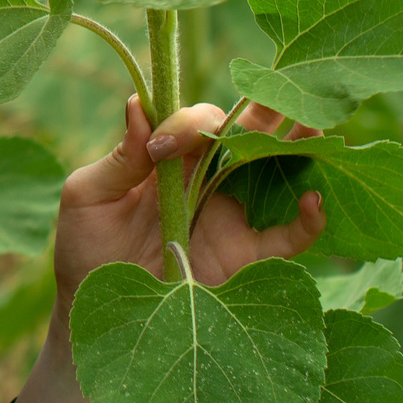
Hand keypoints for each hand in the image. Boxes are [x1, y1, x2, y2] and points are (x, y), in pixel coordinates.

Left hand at [51, 95, 324, 302]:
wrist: (92, 311)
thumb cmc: (85, 248)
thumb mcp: (88, 197)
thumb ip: (119, 158)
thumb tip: (137, 104)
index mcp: (170, 159)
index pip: (198, 124)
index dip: (189, 125)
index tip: (161, 149)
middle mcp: (207, 181)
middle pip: (247, 136)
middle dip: (269, 111)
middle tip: (288, 91)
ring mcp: (230, 217)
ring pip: (275, 175)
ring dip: (299, 149)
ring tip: (317, 125)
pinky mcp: (244, 259)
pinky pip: (287, 238)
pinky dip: (307, 220)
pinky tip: (312, 200)